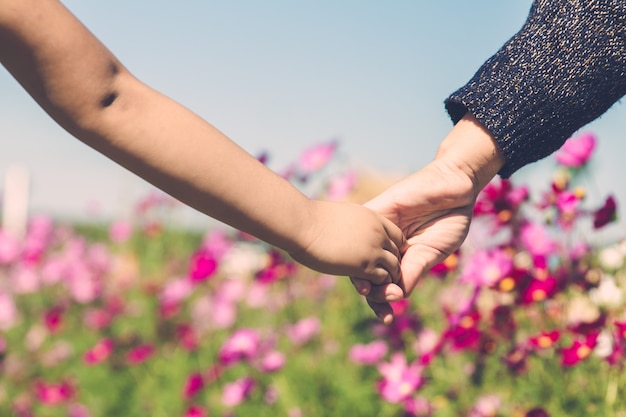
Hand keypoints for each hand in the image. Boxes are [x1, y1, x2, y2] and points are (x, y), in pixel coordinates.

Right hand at [288, 200, 406, 283]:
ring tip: (375, 284)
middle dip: (392, 265)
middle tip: (382, 275)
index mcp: (372, 217)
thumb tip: (340, 227)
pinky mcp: (365, 265)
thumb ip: (348, 223)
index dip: (391, 247)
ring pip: (394, 268)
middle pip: (397, 252)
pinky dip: (379, 285)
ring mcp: (373, 248)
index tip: (381, 256)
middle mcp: (378, 232)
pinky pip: (383, 279)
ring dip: (387, 279)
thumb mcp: (338, 215)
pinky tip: (366, 286)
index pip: (396, 235)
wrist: (302, 223)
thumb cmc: (310, 218)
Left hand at [352, 162, 475, 321]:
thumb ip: (414, 271)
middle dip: (370, 293)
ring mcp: (378, 230)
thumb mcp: (433, 252)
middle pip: (368, 273)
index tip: (386, 318)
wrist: (454, 186)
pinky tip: (362, 261)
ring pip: (360, 256)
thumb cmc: (449, 220)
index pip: (385, 284)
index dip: (382, 301)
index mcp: (400, 259)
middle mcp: (385, 247)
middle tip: (376, 305)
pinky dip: (359, 247)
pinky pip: (360, 229)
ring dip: (361, 274)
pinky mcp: (376, 211)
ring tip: (368, 290)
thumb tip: (397, 295)